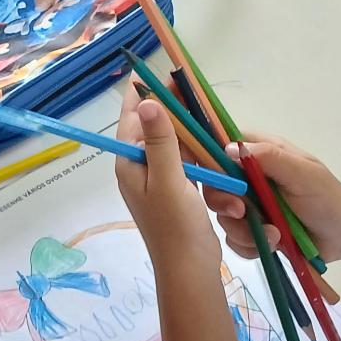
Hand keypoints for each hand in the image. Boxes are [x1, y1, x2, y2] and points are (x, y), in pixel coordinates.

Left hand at [114, 87, 221, 265]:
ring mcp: (158, 180)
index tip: (154, 71)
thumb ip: (161, 141)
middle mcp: (140, 168)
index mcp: (130, 163)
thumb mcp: (169, 179)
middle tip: (189, 88)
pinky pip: (186, 163)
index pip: (132, 118)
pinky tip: (210, 147)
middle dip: (171, 110)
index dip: (143, 93)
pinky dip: (197, 156)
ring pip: (172, 144)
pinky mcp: (177, 191)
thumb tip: (149, 100)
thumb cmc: (175, 225)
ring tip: (202, 112)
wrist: (188, 270)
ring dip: (187, 134)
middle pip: (154, 128)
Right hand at [200, 131, 340, 263]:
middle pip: (214, 186)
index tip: (212, 180)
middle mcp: (247, 177)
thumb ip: (269, 157)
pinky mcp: (253, 230)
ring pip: (222, 217)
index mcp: (258, 152)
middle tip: (241, 213)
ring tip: (275, 236)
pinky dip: (251, 246)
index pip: (218, 147)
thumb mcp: (302, 172)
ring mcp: (249, 205)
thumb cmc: (328, 198)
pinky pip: (235, 240)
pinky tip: (274, 245)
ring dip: (244, 231)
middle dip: (224, 204)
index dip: (208, 162)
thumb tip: (228, 149)